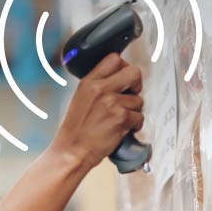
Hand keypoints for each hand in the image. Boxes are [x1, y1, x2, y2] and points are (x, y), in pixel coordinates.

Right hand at [50, 53, 144, 170]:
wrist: (72, 152)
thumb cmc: (75, 130)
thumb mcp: (80, 99)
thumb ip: (97, 87)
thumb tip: (119, 80)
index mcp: (89, 82)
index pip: (114, 59)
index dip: (124, 68)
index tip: (123, 79)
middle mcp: (101, 89)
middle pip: (134, 72)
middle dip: (136, 85)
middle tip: (129, 96)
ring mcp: (112, 103)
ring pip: (139, 100)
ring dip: (133, 111)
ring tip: (118, 120)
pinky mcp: (122, 118)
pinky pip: (140, 117)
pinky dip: (134, 126)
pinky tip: (121, 130)